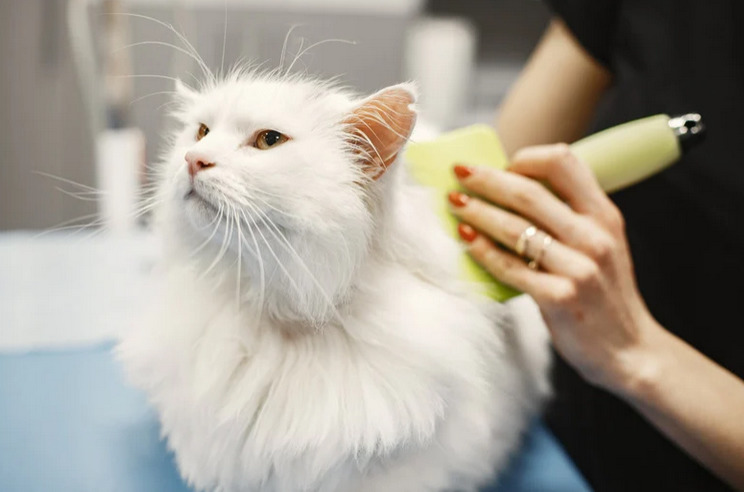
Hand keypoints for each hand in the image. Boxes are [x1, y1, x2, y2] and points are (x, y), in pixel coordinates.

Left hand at [449, 144, 660, 392]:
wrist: (629, 351)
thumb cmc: (603, 293)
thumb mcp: (601, 244)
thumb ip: (569, 216)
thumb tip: (511, 188)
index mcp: (604, 215)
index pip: (564, 162)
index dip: (526, 158)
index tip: (501, 165)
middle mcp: (594, 237)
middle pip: (529, 192)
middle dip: (487, 179)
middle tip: (458, 173)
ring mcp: (579, 268)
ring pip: (515, 228)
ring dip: (477, 212)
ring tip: (453, 203)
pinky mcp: (561, 299)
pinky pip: (510, 268)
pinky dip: (483, 251)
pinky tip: (465, 240)